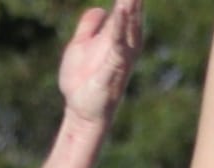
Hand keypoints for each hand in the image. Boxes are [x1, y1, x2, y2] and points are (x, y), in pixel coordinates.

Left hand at [59, 0, 141, 127]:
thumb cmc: (82, 81)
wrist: (80, 111)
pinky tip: (122, 9)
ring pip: (129, 24)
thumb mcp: (80, 45)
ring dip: (131, 5)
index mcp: (119, 35)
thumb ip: (89, 26)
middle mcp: (126, 43)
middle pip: (133, 10)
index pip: (128, 5)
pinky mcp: (113, 69)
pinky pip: (119, 45)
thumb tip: (101, 9)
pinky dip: (120, 27)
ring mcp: (122, 56)